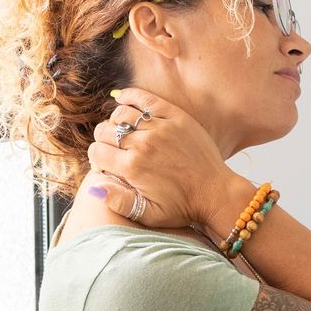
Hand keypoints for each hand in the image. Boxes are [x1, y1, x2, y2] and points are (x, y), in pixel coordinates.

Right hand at [82, 87, 238, 231]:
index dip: (97, 160)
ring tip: (121, 133)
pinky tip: (122, 99)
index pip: (96, 152)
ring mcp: (159, 127)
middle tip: (113, 151)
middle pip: (105, 131)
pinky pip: (144, 99)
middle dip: (103, 142)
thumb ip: (118, 202)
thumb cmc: (182, 206)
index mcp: (132, 167)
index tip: (106, 165)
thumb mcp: (148, 214)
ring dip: (114, 122)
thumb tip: (94, 187)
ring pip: (120, 114)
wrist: (215, 192)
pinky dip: (129, 96)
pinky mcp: (174, 116)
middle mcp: (143, 144)